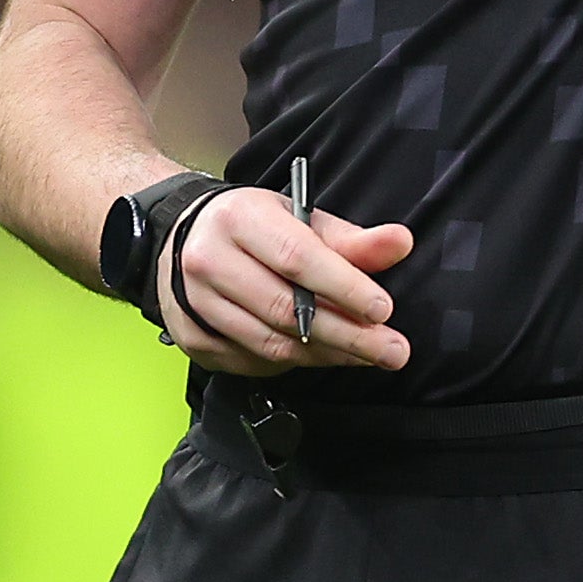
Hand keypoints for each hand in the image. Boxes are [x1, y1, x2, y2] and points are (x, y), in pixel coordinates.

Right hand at [158, 188, 413, 374]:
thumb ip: (351, 238)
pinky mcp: (191, 338)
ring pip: (268, 343)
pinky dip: (291, 364)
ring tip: (366, 355)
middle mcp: (209, 261)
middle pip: (284, 310)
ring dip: (325, 354)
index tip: (383, 310)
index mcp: (241, 219)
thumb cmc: (252, 226)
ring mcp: (194, 303)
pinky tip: (321, 355)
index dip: (343, 286)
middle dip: (346, 335)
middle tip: (392, 351)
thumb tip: (400, 243)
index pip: (297, 258)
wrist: (182, 238)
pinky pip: (250, 362)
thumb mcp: (300, 218)